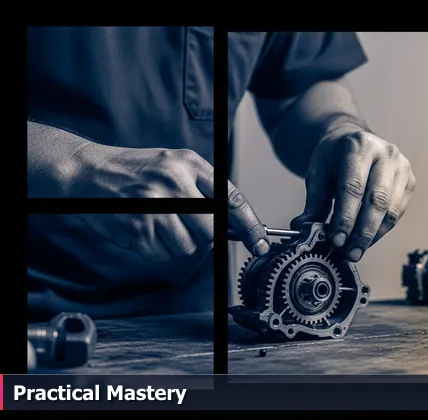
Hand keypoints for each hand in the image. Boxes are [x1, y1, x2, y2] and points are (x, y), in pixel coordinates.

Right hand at [71, 143, 270, 254]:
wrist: (86, 171)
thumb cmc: (134, 170)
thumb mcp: (174, 164)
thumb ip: (204, 189)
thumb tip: (234, 224)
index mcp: (188, 164)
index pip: (231, 200)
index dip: (250, 225)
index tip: (260, 242)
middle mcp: (174, 183)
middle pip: (212, 232)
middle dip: (204, 237)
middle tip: (182, 224)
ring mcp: (154, 207)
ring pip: (188, 247)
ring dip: (176, 243)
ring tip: (157, 222)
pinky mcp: (137, 228)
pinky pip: (162, 254)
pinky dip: (154, 248)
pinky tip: (142, 228)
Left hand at [291, 132, 415, 261]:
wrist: (355, 141)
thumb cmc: (334, 158)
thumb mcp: (317, 173)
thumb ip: (314, 202)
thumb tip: (306, 230)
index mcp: (359, 146)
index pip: (353, 188)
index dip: (345, 217)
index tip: (337, 240)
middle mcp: (386, 153)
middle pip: (377, 200)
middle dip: (362, 232)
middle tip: (350, 253)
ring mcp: (402, 167)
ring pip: (391, 210)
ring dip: (373, 235)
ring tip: (356, 251)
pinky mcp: (410, 181)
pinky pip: (397, 212)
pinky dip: (382, 230)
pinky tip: (368, 240)